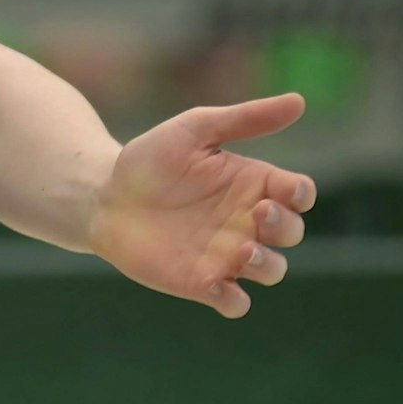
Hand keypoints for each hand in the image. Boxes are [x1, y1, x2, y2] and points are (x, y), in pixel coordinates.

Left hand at [90, 93, 316, 317]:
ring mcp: (227, 255)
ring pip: (272, 271)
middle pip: (291, 232)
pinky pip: (234, 303)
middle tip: (257, 213)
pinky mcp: (201, 281)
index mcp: (252, 184)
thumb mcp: (194, 130)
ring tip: (242, 251)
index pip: (298, 194)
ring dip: (267, 265)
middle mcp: (246, 222)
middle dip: (284, 226)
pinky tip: (214, 284)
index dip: (300, 194)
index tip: (285, 189)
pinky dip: (234, 300)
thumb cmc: (150, 159)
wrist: (102, 194)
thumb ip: (244, 119)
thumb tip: (299, 101)